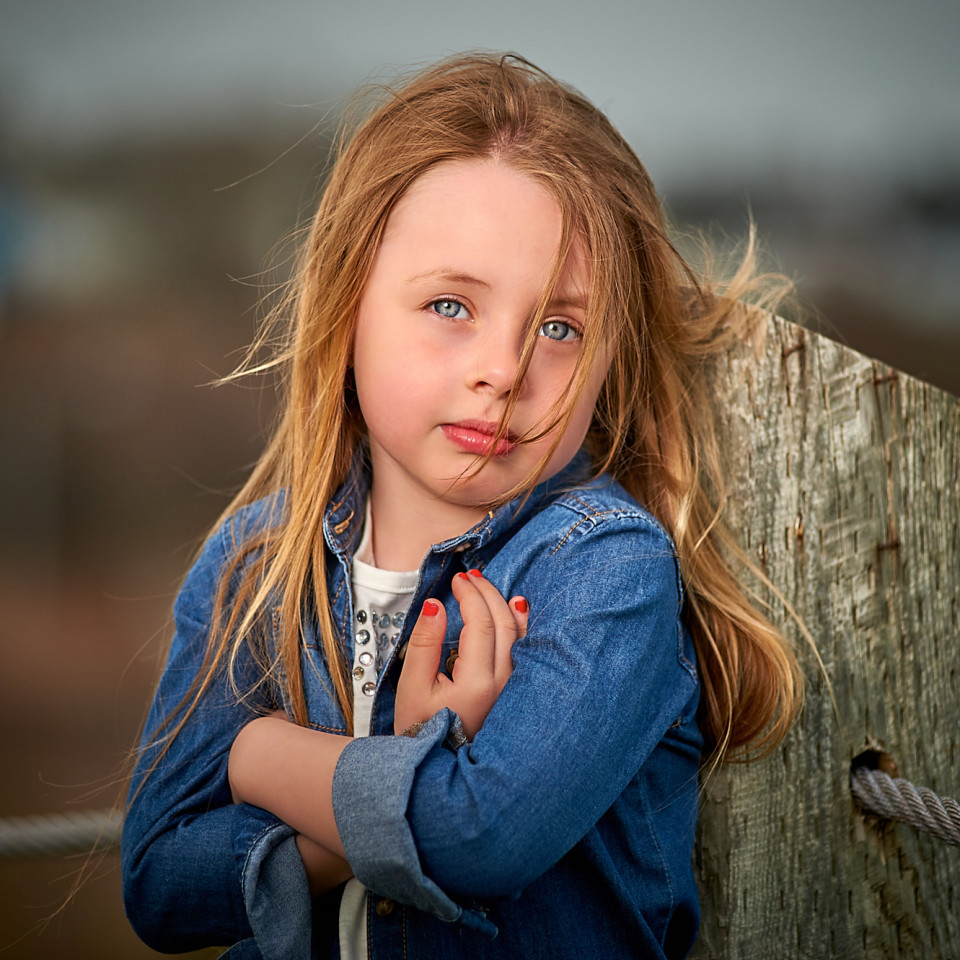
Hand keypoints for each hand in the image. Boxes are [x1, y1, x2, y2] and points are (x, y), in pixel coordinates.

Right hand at [394, 569, 527, 738]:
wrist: (436, 767)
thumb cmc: (419, 729)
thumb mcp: (411, 687)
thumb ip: (424, 643)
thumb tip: (434, 605)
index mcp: (476, 682)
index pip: (480, 623)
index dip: (470, 595)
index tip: (457, 580)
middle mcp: (502, 684)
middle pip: (503, 623)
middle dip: (486, 593)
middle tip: (469, 576)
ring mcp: (511, 689)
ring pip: (518, 635)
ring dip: (503, 604)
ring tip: (487, 585)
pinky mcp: (513, 693)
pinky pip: (523, 649)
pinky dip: (520, 623)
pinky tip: (517, 607)